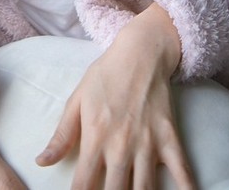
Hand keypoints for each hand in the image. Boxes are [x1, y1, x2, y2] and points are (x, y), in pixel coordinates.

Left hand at [36, 4, 195, 188]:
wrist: (140, 52)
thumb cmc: (105, 75)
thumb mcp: (77, 100)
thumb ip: (62, 135)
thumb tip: (41, 162)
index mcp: (95, 137)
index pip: (83, 184)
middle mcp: (121, 145)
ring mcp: (148, 143)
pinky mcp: (170, 138)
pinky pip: (181, 170)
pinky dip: (186, 187)